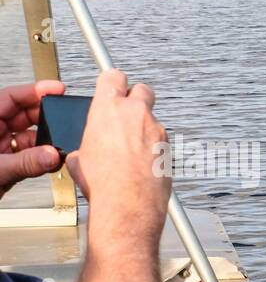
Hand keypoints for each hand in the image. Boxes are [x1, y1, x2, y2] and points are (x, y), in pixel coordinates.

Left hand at [0, 80, 64, 195]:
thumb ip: (25, 163)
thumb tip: (52, 154)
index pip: (9, 98)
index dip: (33, 91)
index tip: (55, 89)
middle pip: (22, 116)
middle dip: (44, 118)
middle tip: (64, 121)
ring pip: (28, 137)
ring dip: (45, 142)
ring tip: (58, 147)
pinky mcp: (5, 165)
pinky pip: (28, 156)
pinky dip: (41, 158)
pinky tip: (51, 162)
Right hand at [65, 69, 170, 239]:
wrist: (129, 205)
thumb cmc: (104, 183)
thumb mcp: (80, 157)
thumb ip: (88, 142)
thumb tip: (87, 150)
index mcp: (108, 109)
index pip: (113, 76)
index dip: (112, 81)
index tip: (112, 86)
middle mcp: (136, 114)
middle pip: (142, 90)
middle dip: (135, 98)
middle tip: (127, 113)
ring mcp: (156, 130)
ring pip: (153, 119)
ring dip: (145, 128)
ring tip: (132, 150)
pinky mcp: (169, 147)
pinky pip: (161, 140)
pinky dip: (154, 147)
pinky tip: (143, 163)